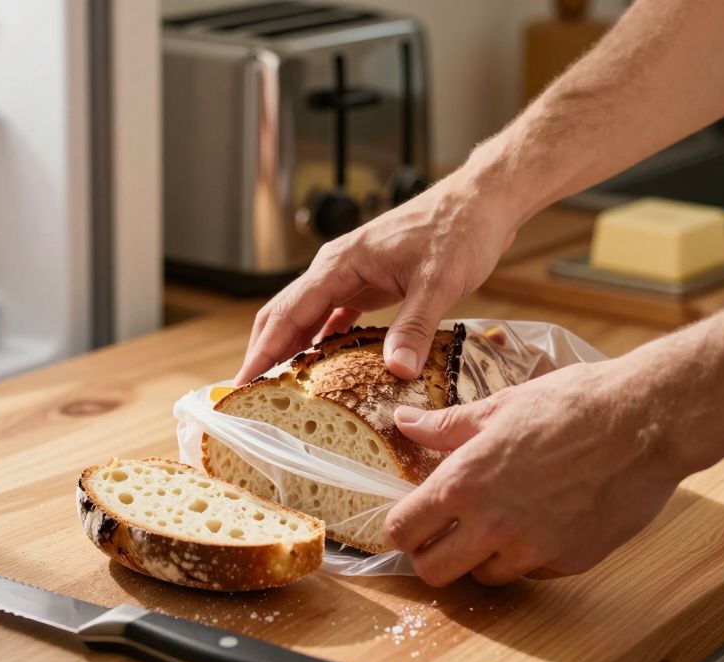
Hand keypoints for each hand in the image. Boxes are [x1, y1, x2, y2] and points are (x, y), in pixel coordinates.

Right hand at [234, 167, 523, 384]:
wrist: (480, 201)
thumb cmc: (459, 230)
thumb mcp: (439, 282)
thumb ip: (413, 327)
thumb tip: (396, 372)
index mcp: (342, 264)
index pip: (289, 312)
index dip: (263, 350)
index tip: (243, 383)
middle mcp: (337, 268)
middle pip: (286, 314)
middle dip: (264, 353)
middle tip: (251, 397)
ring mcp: (351, 275)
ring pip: (306, 316)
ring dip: (289, 349)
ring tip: (278, 390)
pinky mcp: (369, 283)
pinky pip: (333, 316)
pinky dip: (321, 342)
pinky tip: (321, 369)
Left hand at [383, 359, 695, 585]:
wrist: (646, 421)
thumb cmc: (574, 404)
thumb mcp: (500, 406)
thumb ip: (446, 427)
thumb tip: (404, 421)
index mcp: (464, 482)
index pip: (403, 531)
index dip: (400, 527)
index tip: (410, 519)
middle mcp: (492, 524)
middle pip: (433, 572)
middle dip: (433, 555)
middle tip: (446, 533)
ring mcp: (532, 550)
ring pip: (484, 576)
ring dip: (483, 556)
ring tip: (502, 519)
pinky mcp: (569, 562)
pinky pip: (532, 573)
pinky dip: (529, 556)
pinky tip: (544, 520)